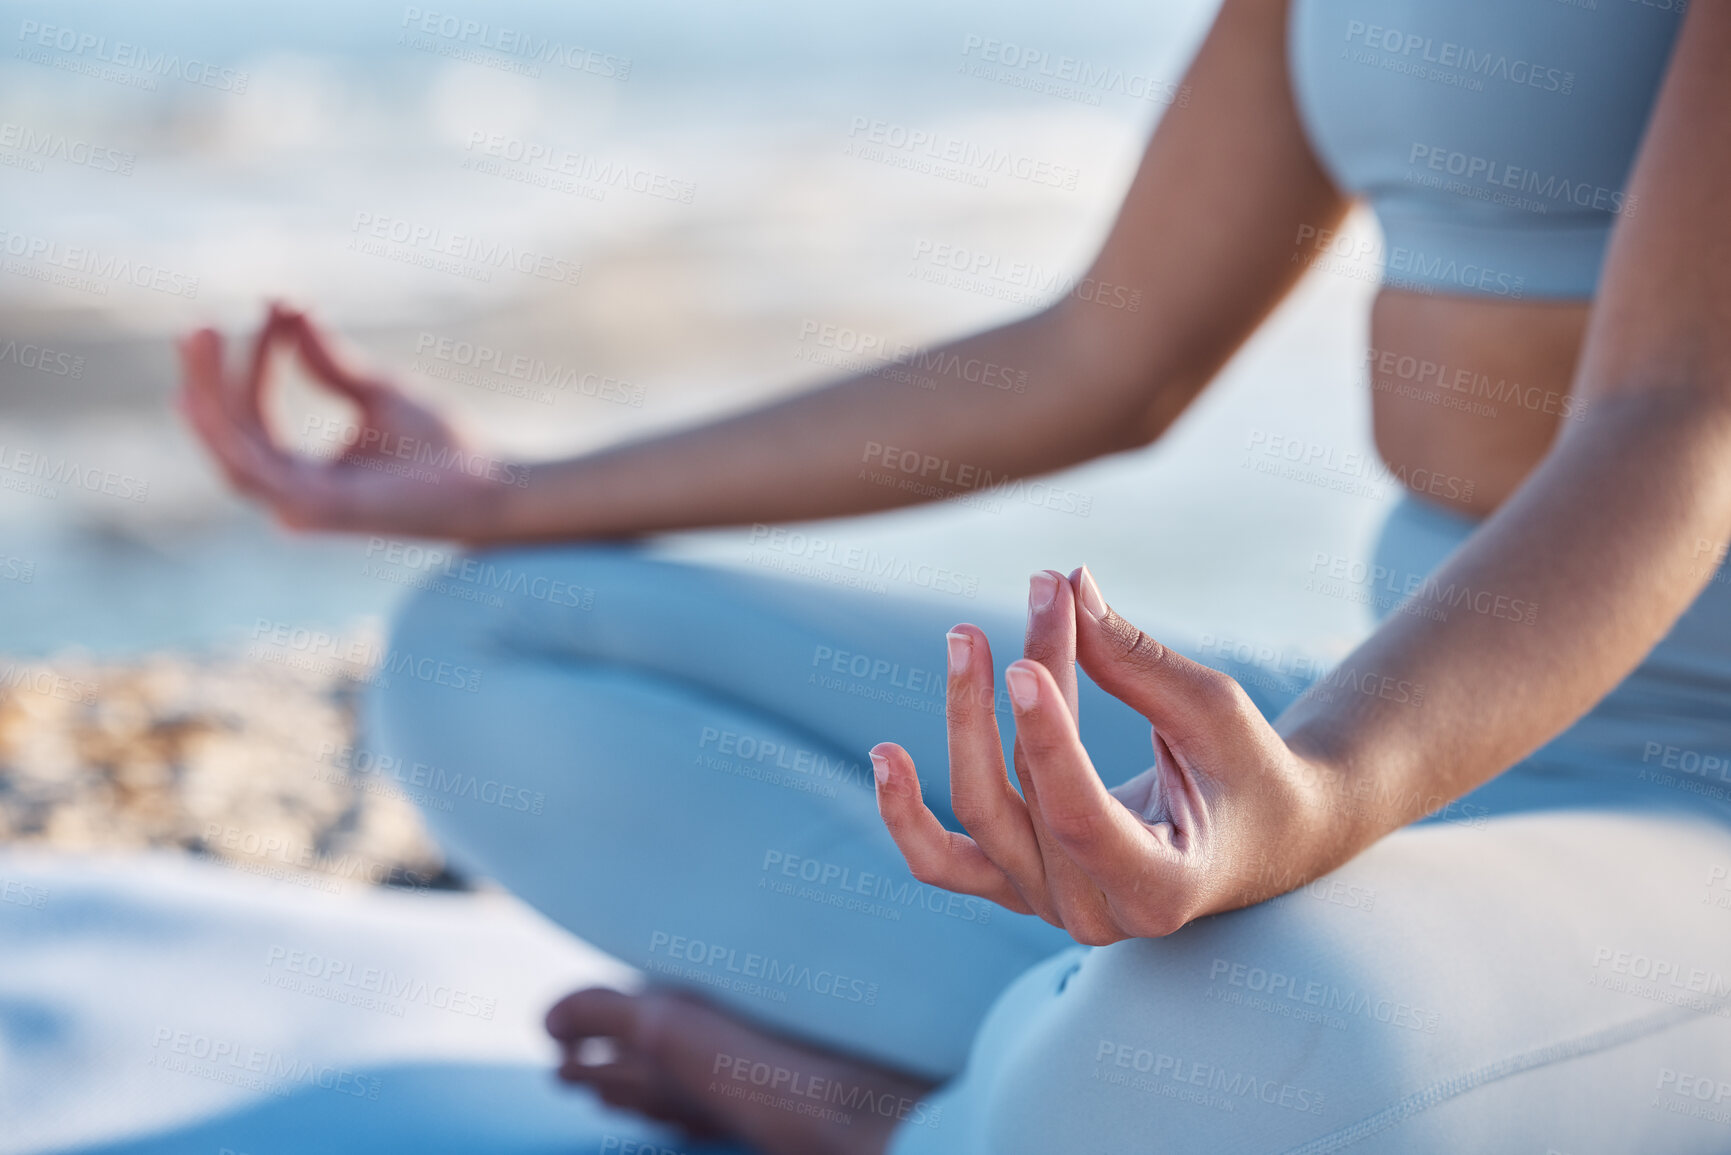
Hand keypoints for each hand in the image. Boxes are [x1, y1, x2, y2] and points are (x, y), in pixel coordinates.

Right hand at [177, 303, 518, 539]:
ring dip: (208, 398)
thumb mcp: (375, 389)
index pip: (257, 416)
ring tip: (199, 341)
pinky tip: (209, 395)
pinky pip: (255, 474)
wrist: (489, 479)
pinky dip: (227, 434)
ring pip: (232, 453)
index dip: (252, 364)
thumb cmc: (442, 444)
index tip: (269, 309)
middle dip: (207, 379)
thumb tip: (285, 305)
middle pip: (231, 436)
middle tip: (195, 326)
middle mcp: (294, 493)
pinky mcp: (318, 511)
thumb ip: (327, 359)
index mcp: (305, 471)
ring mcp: (303, 507)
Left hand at [871, 567, 1332, 944]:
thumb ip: (1136, 662)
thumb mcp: (1213, 714)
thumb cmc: (1246, 772)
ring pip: (978, 818)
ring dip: (964, 723)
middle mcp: (1095, 915)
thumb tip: (1067, 585)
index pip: (1080, 820)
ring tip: (962, 639)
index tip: (1022, 660)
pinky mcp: (1016, 883)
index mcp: (1162, 890)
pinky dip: (906, 815)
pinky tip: (887, 756)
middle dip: (1027, 687)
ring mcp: (1046, 905)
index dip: (1045, 741)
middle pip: (1026, 797)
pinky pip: (941, 860)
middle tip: (1043, 592)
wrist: (1258, 834)